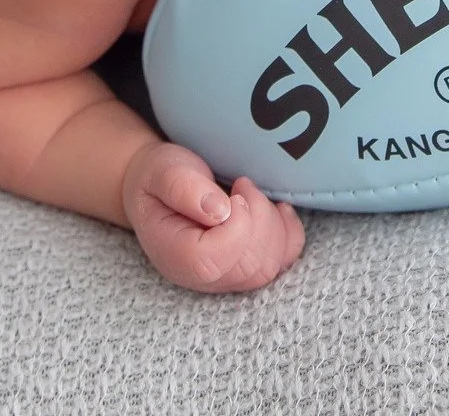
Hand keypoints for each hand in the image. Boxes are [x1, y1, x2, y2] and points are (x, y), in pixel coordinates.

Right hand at [123, 140, 304, 293]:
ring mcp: (226, 276)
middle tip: (242, 186)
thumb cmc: (159, 177)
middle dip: (258, 220)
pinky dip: (290, 235)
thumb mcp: (162, 171)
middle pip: (248, 267)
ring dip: (272, 224)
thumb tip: (220, 212)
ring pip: (267, 267)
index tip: (234, 195)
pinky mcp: (246, 266)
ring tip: (250, 194)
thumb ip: (183, 188)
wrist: (159, 185)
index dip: (237, 226)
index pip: (214, 261)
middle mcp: (200, 277)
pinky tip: (281, 210)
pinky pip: (282, 263)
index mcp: (174, 256)